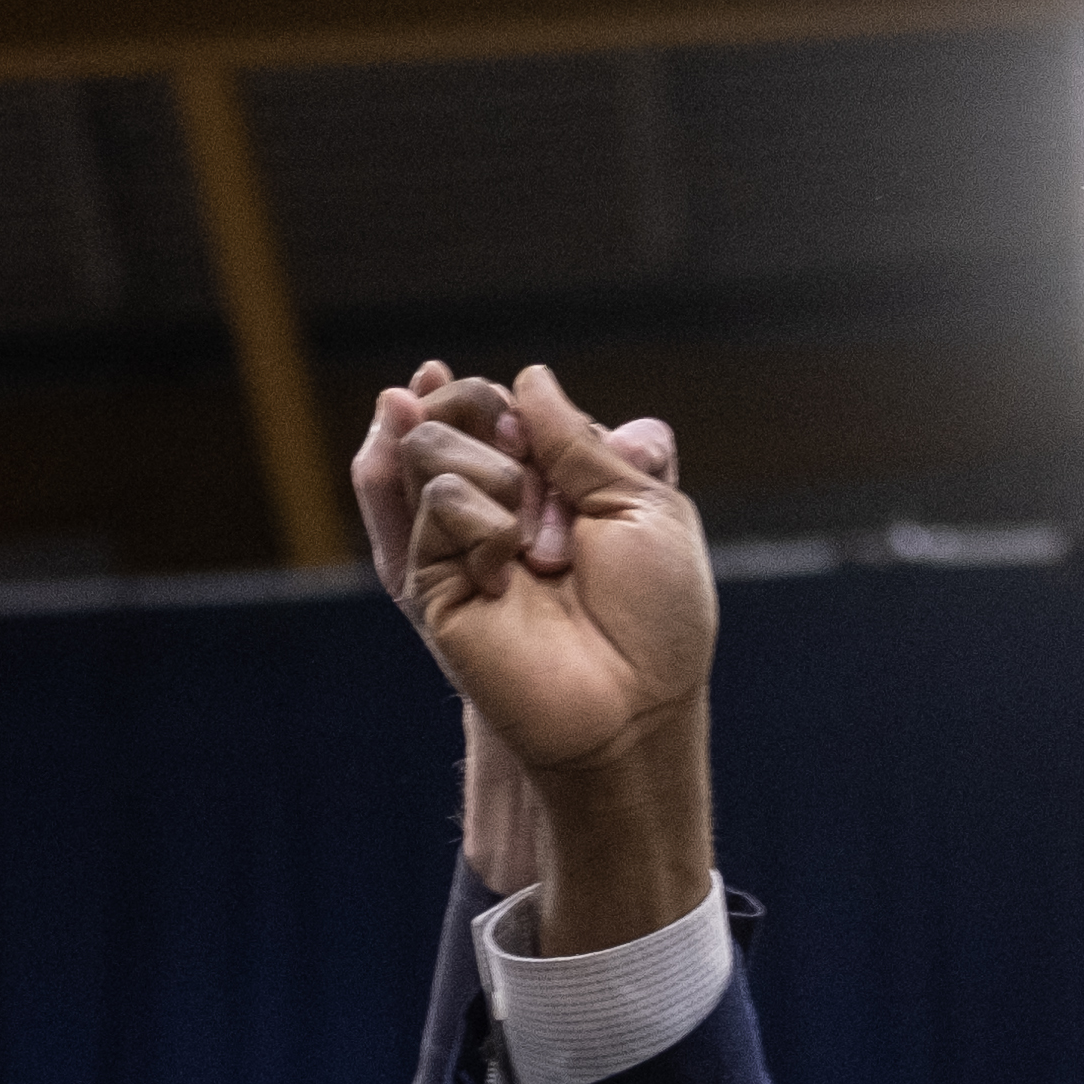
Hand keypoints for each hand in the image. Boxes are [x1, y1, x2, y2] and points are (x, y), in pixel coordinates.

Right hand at [355, 359, 708, 781]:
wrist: (629, 706)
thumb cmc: (655, 617)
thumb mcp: (642, 503)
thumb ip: (578, 437)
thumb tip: (528, 378)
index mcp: (560, 486)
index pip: (511, 405)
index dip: (524, 410)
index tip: (561, 456)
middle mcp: (504, 506)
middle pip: (459, 409)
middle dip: (494, 421)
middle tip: (536, 479)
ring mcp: (461, 539)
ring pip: (428, 442)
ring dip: (491, 475)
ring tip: (533, 547)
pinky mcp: (429, 577)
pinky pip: (434, 499)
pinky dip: (481, 522)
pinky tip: (504, 572)